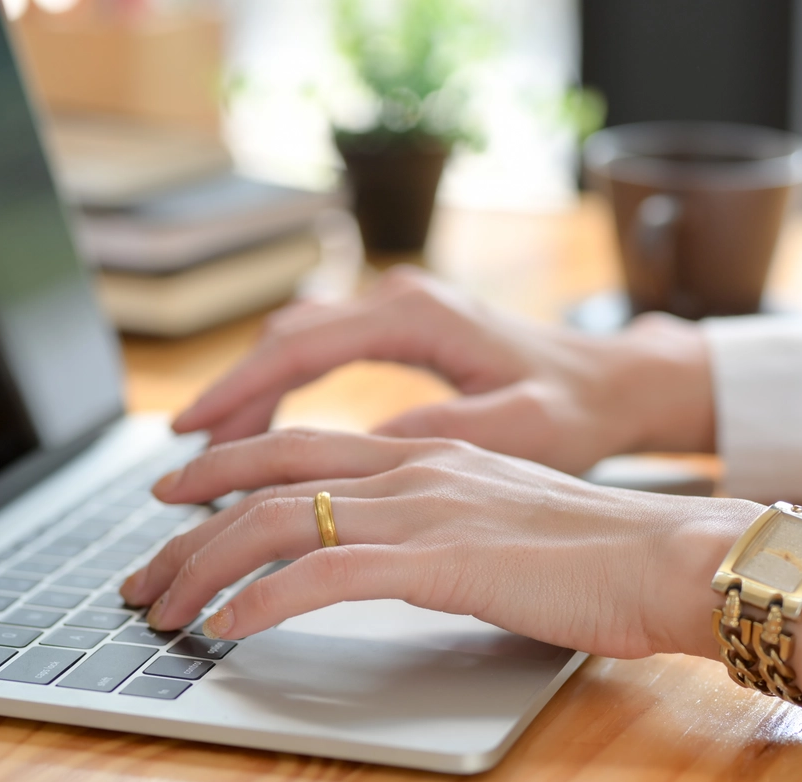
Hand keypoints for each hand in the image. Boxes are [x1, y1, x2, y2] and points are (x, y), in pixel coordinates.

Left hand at [121, 428, 762, 660]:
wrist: (676, 555)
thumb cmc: (605, 554)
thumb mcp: (504, 524)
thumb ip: (441, 525)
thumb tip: (391, 556)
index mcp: (427, 453)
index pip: (297, 447)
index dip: (223, 467)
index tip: (176, 502)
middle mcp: (413, 466)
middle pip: (266, 472)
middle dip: (188, 521)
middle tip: (142, 567)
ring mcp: (423, 506)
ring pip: (276, 518)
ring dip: (204, 565)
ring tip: (162, 608)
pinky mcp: (439, 558)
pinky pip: (321, 573)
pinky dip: (262, 600)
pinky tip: (227, 629)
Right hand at [172, 268, 716, 474]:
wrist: (618, 381)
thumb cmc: (578, 408)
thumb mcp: (519, 431)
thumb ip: (438, 436)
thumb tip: (357, 455)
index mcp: (418, 317)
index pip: (300, 350)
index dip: (238, 393)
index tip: (190, 434)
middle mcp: (400, 300)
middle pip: (284, 341)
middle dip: (230, 398)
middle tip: (183, 461)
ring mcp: (399, 310)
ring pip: (296, 342)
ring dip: (251, 395)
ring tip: (209, 455)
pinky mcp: (403, 330)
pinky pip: (320, 352)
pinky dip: (283, 389)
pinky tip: (264, 434)